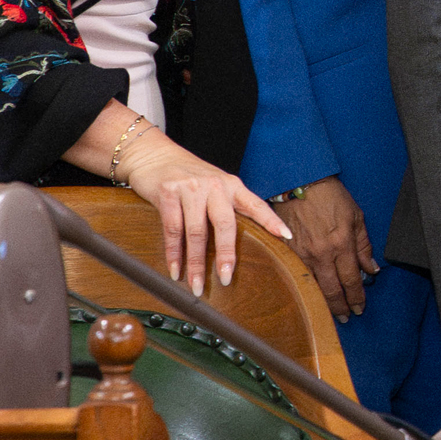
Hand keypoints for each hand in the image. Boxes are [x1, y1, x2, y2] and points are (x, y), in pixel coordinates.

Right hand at [130, 140, 286, 293]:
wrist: (154, 155)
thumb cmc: (188, 175)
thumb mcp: (214, 185)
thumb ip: (227, 206)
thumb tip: (242, 239)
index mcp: (231, 185)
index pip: (255, 204)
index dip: (271, 220)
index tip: (286, 236)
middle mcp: (214, 185)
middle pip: (224, 224)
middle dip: (226, 255)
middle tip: (225, 279)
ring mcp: (191, 188)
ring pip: (196, 232)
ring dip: (196, 263)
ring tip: (195, 285)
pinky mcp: (168, 192)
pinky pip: (173, 229)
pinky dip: (173, 254)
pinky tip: (175, 270)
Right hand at [279, 176, 373, 319]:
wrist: (300, 183)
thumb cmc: (330, 197)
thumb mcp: (356, 217)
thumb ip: (364, 246)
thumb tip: (371, 269)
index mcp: (341, 244)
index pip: (351, 281)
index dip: (356, 298)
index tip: (360, 307)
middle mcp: (322, 253)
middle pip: (332, 291)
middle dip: (341, 308)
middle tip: (347, 317)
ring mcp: (302, 254)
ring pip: (313, 288)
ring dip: (323, 303)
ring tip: (331, 312)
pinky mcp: (287, 251)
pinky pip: (298, 276)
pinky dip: (306, 288)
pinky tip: (311, 296)